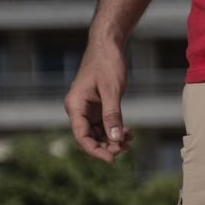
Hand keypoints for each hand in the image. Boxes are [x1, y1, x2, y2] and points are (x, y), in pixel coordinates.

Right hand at [64, 39, 132, 162]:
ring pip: (98, 134)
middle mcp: (78, 109)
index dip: (95, 151)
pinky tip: (129, 134)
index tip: (112, 159)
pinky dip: (116, 131)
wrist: (108, 45)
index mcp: (75, 105)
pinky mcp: (97, 107)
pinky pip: (104, 126)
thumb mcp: (111, 90)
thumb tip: (115, 139)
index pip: (81, 136)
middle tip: (126, 148)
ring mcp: (87, 109)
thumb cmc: (107, 63)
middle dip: (107, 146)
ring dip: (113, 141)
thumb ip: (112, 115)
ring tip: (130, 142)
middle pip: (89, 138)